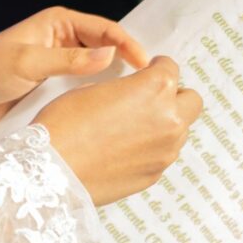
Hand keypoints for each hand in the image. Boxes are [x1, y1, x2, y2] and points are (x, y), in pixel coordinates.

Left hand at [0, 7, 148, 132]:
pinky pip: (84, 98)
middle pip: (107, 53)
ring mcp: (62, 72)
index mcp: (59, 25)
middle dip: (128, 66)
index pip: (105, 30)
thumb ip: (68, 60)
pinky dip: (99, 105)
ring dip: (115, 89)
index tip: (145, 63)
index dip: (128, 44)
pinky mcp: (56, 95)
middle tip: (151, 85)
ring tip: (139, 104)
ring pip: (98, 78)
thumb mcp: (26, 62)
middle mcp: (64, 45)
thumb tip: (109, 58)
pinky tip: (115, 118)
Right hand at [34, 56, 202, 205]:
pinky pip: (162, 155)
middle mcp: (170, 119)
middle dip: (174, 97)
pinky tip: (123, 151)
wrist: (50, 171)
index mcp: (156, 88)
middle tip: (149, 101)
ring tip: (131, 129)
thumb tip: (136, 93)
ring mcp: (165, 151)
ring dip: (164, 125)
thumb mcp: (94, 88)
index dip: (155, 68)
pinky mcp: (155, 174)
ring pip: (180, 131)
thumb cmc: (63, 124)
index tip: (147, 72)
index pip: (171, 67)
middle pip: (191, 101)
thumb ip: (127, 88)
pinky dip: (150, 150)